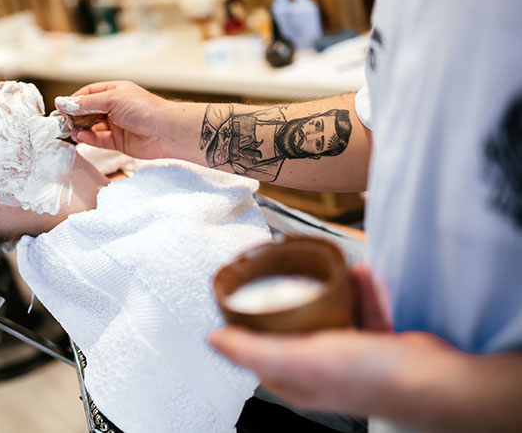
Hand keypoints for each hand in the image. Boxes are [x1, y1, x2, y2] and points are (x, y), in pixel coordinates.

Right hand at [56, 81, 182, 159]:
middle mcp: (115, 108)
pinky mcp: (118, 142)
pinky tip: (80, 137)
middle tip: (61, 121)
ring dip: (79, 128)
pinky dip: (88, 139)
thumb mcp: (112, 100)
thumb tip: (64, 103)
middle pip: (88, 111)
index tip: (61, 106)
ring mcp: (116, 125)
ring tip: (68, 130)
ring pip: (92, 127)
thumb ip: (87, 104)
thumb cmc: (145, 109)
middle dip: (74, 115)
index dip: (74, 100)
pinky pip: (99, 140)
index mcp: (114, 92)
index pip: (88, 93)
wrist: (167, 131)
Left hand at [210, 265, 395, 414]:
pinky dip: (362, 290)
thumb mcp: (300, 359)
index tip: (247, 291)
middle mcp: (319, 369)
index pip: (259, 348)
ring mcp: (348, 356)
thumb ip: (254, 350)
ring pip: (330, 313)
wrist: (433, 378)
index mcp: (294, 379)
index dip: (250, 321)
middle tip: (292, 271)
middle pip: (294, 325)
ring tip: (330, 269)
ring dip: (332, 289)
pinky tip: (361, 276)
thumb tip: (216, 340)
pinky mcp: (376, 342)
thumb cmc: (369, 377)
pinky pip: (362, 308)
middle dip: (295, 297)